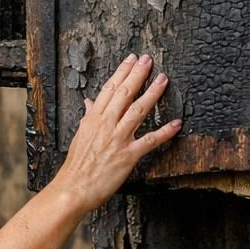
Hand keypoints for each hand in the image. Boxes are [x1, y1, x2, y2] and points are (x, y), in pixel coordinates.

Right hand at [50, 53, 180, 213]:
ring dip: (153, 93)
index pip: (109, 89)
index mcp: (93, 119)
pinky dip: (164, 132)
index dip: (122, 72)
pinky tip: (176, 123)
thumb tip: (88, 102)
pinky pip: (150, 141)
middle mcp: (106, 125)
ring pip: (138, 111)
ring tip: (163, 79)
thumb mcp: (80, 136)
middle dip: (138, 74)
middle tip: (149, 60)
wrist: (72, 188)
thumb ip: (87, 117)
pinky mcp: (128, 155)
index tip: (131, 59)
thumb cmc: (76, 166)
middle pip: (124, 94)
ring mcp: (117, 139)